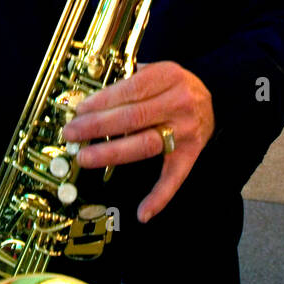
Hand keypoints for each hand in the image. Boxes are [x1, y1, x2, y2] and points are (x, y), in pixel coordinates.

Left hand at [62, 61, 214, 223]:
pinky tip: (143, 213)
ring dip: (112, 153)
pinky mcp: (190, 154)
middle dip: (98, 126)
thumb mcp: (155, 70)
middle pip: (133, 117)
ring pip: (145, 144)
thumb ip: (128, 82)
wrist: (212, 99)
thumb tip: (87, 104)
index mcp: (168, 76)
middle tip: (71, 133)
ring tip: (85, 157)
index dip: (102, 101)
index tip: (79, 110)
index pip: (130, 90)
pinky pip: (174, 178)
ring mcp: (185, 131)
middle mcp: (179, 103)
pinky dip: (159, 197)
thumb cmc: (173, 85)